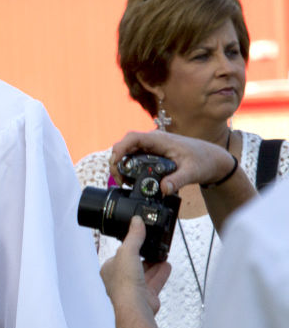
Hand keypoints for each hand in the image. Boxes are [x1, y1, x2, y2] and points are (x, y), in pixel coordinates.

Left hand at [100, 217, 170, 315]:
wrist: (135, 306)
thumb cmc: (124, 282)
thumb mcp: (128, 251)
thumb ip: (134, 236)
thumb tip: (136, 221)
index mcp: (110, 269)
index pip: (120, 255)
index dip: (130, 247)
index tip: (139, 240)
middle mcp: (120, 279)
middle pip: (134, 264)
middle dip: (144, 256)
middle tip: (153, 247)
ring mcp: (133, 288)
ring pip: (145, 273)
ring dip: (154, 264)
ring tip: (162, 254)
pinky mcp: (146, 295)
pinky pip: (155, 281)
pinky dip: (161, 273)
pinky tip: (166, 266)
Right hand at [109, 130, 233, 194]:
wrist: (212, 159)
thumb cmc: (204, 161)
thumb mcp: (193, 173)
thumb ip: (178, 180)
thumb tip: (163, 189)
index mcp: (160, 140)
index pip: (133, 138)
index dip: (120, 148)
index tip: (116, 163)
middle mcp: (153, 141)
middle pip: (125, 146)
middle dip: (117, 162)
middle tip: (119, 180)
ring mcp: (151, 147)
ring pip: (128, 152)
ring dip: (121, 166)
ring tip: (124, 183)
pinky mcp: (151, 154)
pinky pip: (134, 158)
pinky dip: (128, 168)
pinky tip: (131, 180)